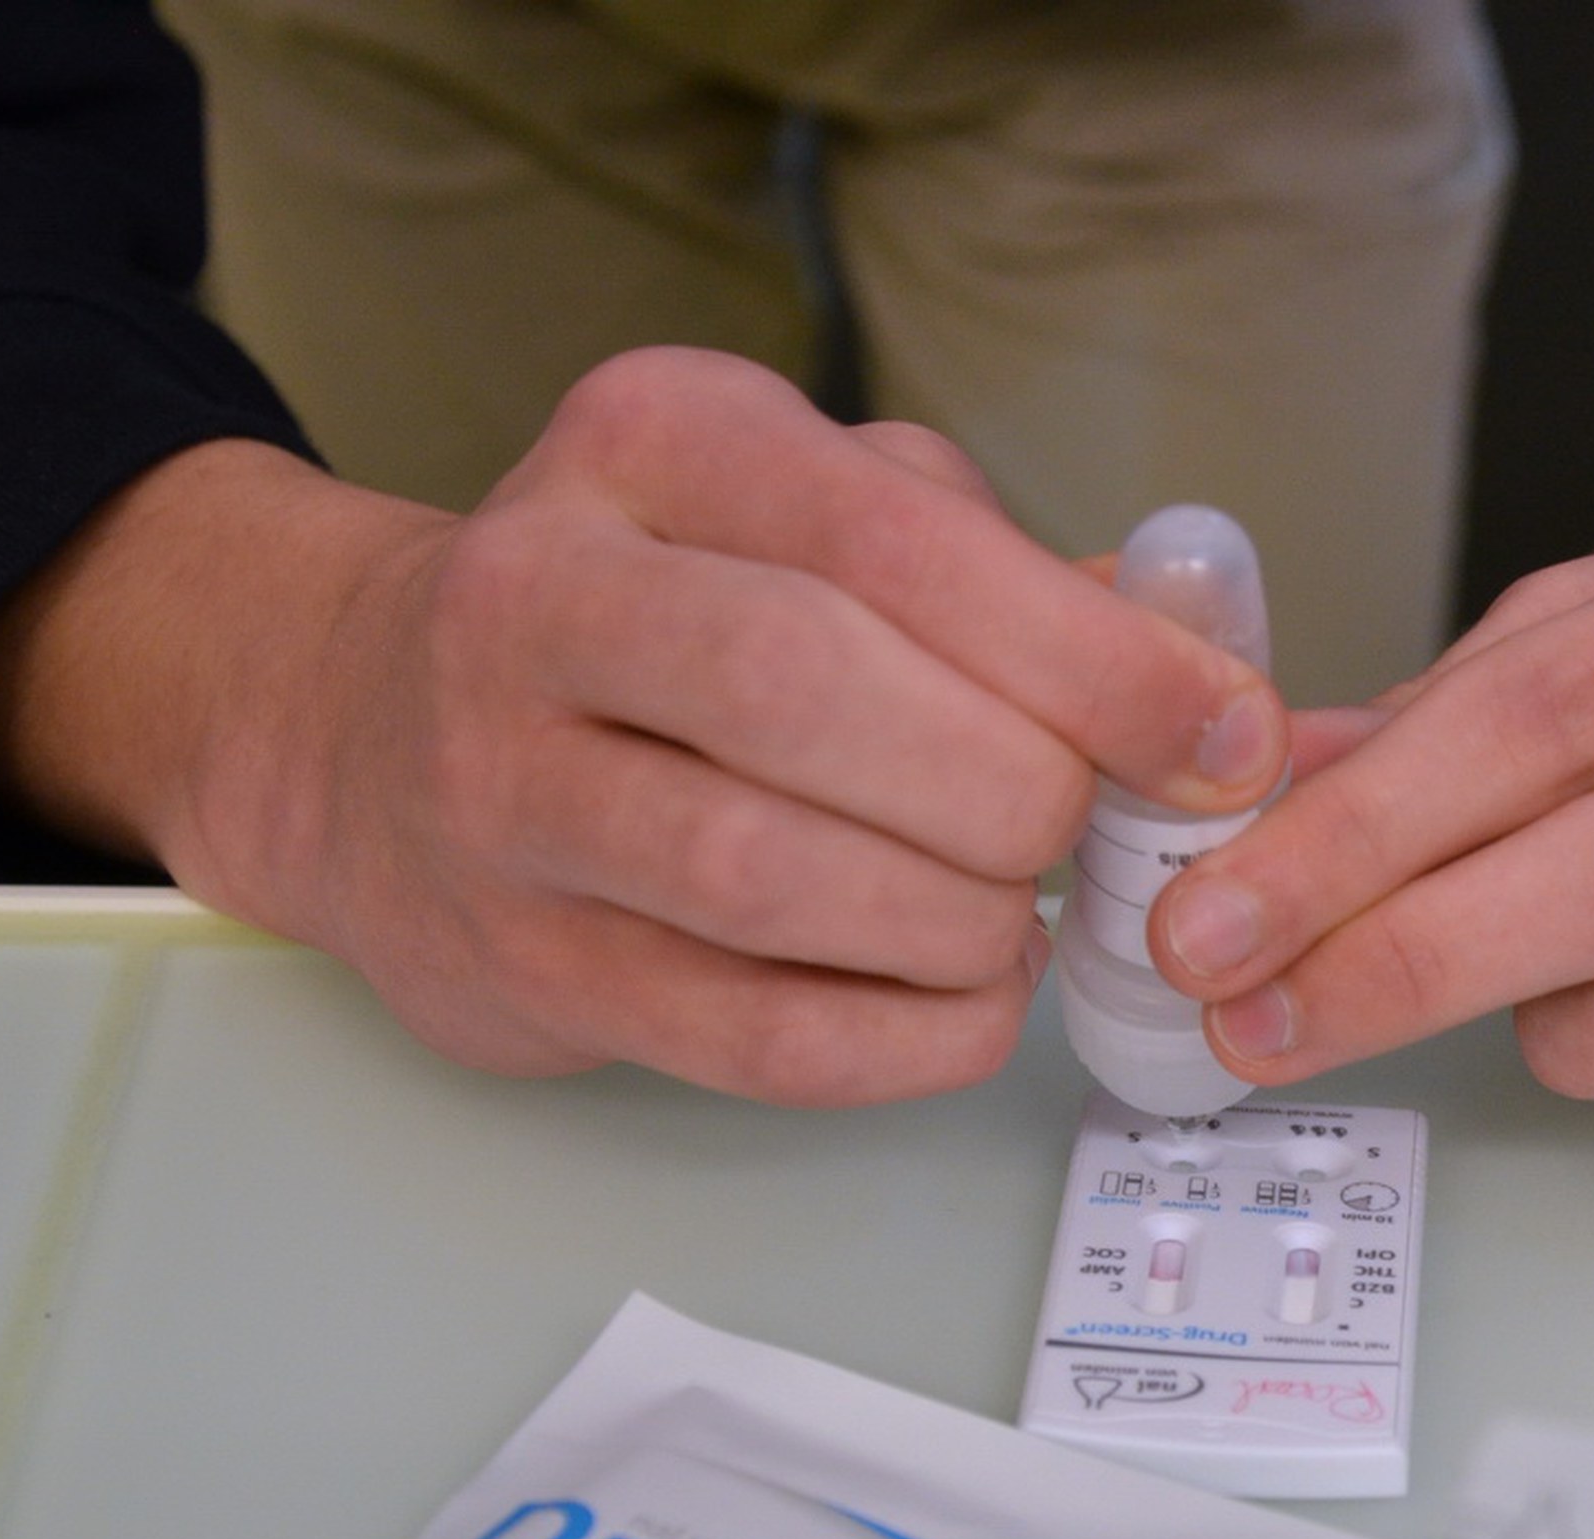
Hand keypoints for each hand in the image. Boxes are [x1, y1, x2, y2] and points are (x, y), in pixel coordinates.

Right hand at [0, 347, 1286, 1102]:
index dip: (1093, 659)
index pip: (897, 540)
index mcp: (654, 442)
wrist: (370, 732)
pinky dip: (897, 1041)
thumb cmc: (666, 616)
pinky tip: (959, 1008)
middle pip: (817, 692)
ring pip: (767, 873)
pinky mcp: (515, 962)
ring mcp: (501, 787)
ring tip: (1012, 921)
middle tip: (1084, 836)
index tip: (1223, 741)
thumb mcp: (815, 513)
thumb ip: (1003, 574)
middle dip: (1011, 790)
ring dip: (955, 922)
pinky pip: (744, 1033)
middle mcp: (541, 591)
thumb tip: (1213, 688)